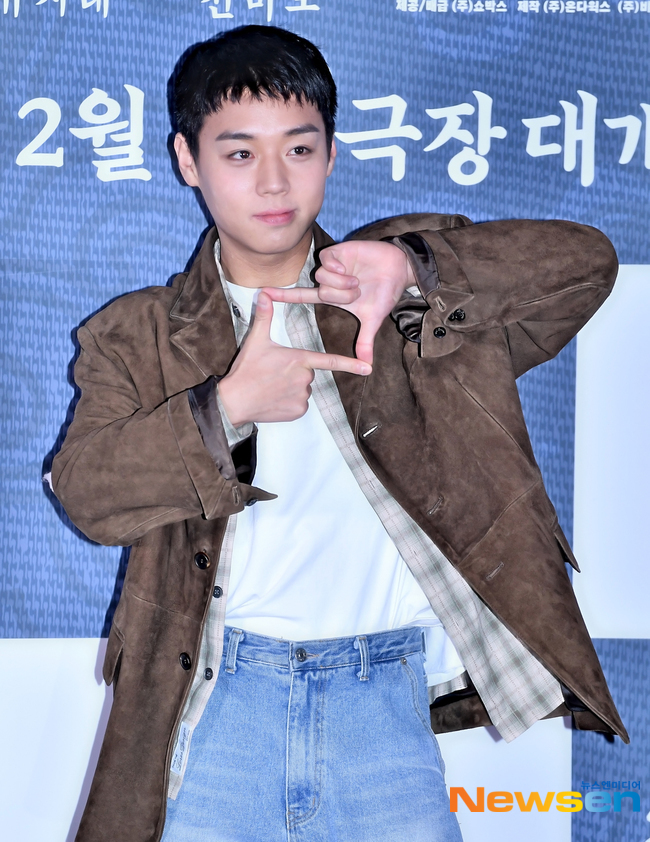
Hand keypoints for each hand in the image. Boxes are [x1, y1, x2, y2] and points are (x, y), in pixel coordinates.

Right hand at [218, 291, 371, 425]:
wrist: (235, 401)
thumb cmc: (246, 370)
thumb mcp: (255, 341)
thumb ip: (264, 317)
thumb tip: (264, 294)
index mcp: (299, 359)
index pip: (330, 361)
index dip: (351, 364)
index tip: (368, 368)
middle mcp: (305, 378)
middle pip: (308, 372)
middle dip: (295, 372)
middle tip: (274, 373)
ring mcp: (302, 397)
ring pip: (304, 389)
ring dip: (292, 387)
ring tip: (272, 387)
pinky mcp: (298, 412)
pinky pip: (300, 404)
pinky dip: (290, 402)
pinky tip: (274, 399)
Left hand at [263, 240, 414, 363]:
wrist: (399, 270)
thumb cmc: (384, 293)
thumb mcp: (372, 319)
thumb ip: (365, 342)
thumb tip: (367, 366)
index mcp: (331, 296)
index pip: (302, 296)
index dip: (283, 296)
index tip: (263, 293)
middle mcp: (328, 281)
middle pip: (318, 290)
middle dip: (340, 295)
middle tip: (357, 291)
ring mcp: (333, 266)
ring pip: (321, 276)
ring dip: (341, 282)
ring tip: (357, 280)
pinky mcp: (339, 252)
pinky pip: (326, 260)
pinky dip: (338, 267)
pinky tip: (350, 266)